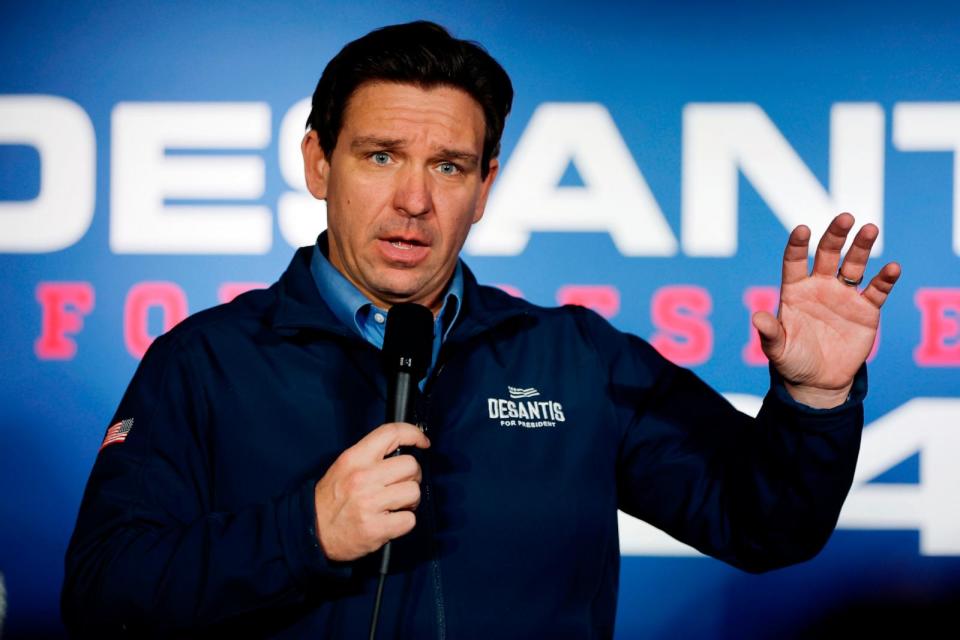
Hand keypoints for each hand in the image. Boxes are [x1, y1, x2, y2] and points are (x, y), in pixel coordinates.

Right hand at [313, 422, 429, 561]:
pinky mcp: (375, 529)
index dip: (414, 433)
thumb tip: (402, 449)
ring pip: (414, 492)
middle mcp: (362, 478)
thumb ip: (371, 456)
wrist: (312, 531)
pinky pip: (409, 520)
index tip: (422, 442)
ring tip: (395, 504)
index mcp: (355, 458)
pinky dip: (404, 521)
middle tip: (401, 484)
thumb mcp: (344, 466)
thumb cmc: (331, 499)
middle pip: (411, 465)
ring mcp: (369, 504)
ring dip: (410, 500)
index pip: (391, 433)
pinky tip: (390, 520)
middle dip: (412, 476)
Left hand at [752, 213, 900, 407]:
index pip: (795, 262)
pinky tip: (892, 268)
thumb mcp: (777, 349)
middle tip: (845, 217)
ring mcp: (844, 296)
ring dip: (862, 247)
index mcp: (795, 291)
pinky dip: (885, 279)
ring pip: (854, 265)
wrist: (819, 381)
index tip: (802, 229)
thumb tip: (756, 317)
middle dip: (835, 235)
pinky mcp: (866, 310)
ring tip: (869, 229)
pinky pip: (877, 290)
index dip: (798, 245)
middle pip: (828, 254)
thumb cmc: (793, 361)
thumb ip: (770, 333)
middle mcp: (820, 287)